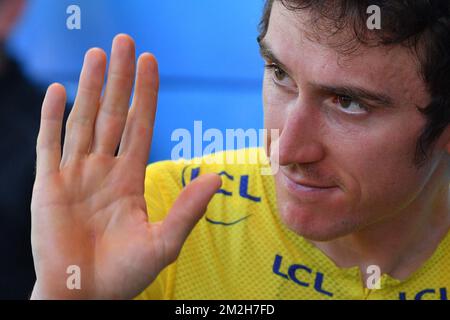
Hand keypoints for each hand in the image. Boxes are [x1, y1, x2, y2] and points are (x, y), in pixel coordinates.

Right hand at [30, 34, 221, 298]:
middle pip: (112, 114)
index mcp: (129, 179)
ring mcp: (74, 175)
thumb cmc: (124, 274)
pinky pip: (49, 145)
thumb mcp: (163, 242)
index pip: (139, 126)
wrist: (84, 294)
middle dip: (119, 79)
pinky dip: (52, 118)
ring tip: (96, 54)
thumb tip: (218, 176)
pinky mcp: (47, 186)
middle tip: (124, 41)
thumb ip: (188, 209)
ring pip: (83, 121)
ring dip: (89, 87)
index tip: (150, 62)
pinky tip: (57, 91)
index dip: (145, 94)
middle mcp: (103, 170)